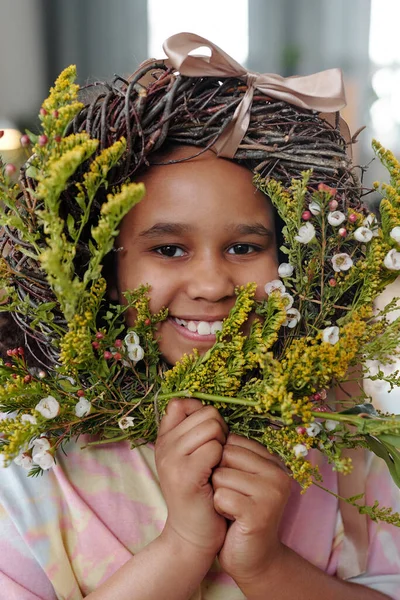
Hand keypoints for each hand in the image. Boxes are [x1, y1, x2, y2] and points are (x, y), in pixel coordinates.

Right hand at [155, 398, 227, 555]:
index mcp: (164, 438)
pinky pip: (215, 448)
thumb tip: (210, 408)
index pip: (181, 402)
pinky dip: (223, 460)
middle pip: (205, 412)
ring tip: (217, 465)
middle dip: (220, 430)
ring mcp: (171, 459)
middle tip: (218, 456)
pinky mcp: (185, 474)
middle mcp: (164, 445)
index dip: (202, 412)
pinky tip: (217, 476)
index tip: (209, 435)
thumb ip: (194, 432)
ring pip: (212, 427)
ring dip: (223, 444)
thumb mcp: (191, 458)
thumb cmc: (201, 493)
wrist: (193, 534)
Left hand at [212, 434, 290, 585]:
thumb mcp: (236, 476)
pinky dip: (219, 508)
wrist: (252, 557)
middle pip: (224, 455)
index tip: (234, 483)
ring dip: (218, 493)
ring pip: (220, 475)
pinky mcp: (261, 512)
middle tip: (233, 498)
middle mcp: (278, 472)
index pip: (231, 441)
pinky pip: (221, 497)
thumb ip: (229, 451)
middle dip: (218, 477)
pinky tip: (232, 519)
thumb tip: (205, 419)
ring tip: (233, 508)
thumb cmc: (237, 511)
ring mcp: (272, 492)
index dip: (221, 463)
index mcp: (273, 459)